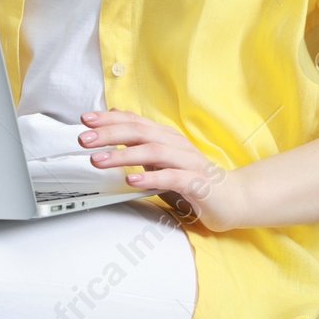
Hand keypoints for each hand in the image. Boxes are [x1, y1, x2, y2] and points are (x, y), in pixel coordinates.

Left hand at [78, 109, 249, 231]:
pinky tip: (132, 180)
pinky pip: (172, 177)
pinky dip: (150, 176)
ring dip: (123, 154)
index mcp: (166, 138)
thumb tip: (114, 124)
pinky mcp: (197, 182)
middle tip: (84, 138)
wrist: (234, 198)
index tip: (85, 120)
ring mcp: (188, 162)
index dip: (109, 119)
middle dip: (109, 133)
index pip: (134, 121)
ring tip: (99, 160)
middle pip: (140, 132)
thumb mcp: (161, 161)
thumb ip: (141, 144)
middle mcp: (176, 145)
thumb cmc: (194, 180)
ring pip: (153, 151)